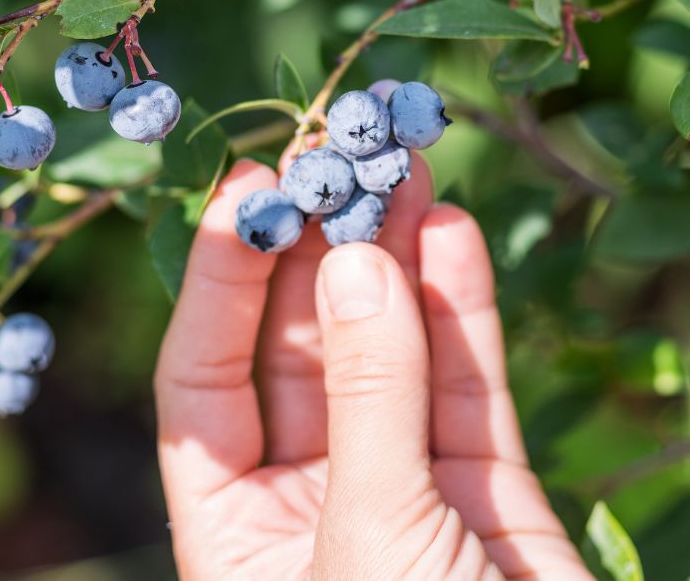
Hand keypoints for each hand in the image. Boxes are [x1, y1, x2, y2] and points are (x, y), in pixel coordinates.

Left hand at [154, 157, 592, 579]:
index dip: (219, 281)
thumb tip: (355, 265)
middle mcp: (309, 503)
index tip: (251, 188)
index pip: (203, 381)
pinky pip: (466, 383)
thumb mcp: (373, 534)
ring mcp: (403, 489)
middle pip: (301, 351)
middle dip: (321, 250)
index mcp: (236, 533)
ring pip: (391, 353)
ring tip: (404, 167)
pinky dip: (462, 310)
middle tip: (342, 153)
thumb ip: (368, 398)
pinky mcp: (486, 488)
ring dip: (397, 259)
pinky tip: (451, 233)